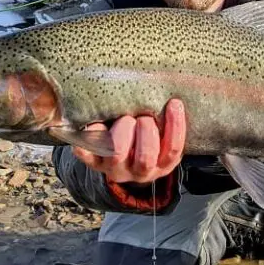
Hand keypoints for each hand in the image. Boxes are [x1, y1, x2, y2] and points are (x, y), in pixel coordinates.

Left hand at [72, 98, 186, 184]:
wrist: (117, 158)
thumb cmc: (145, 136)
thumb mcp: (162, 134)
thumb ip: (166, 120)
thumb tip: (172, 93)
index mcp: (161, 164)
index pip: (173, 150)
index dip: (175, 126)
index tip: (174, 103)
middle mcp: (138, 171)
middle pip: (145, 158)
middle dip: (146, 131)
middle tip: (144, 116)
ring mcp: (114, 167)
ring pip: (118, 153)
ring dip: (122, 130)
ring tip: (125, 118)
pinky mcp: (92, 161)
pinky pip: (87, 151)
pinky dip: (90, 135)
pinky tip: (95, 123)